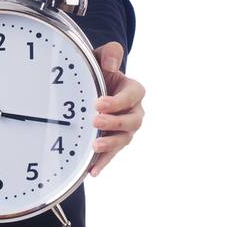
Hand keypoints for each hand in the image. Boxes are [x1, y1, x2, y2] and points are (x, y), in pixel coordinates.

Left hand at [90, 41, 144, 176]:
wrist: (91, 86)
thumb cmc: (98, 70)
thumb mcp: (101, 56)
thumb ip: (109, 54)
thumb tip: (110, 65)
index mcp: (133, 90)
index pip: (133, 95)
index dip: (118, 101)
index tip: (98, 103)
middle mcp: (133, 111)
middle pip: (132, 121)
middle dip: (114, 122)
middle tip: (95, 121)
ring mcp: (125, 129)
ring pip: (124, 139)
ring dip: (110, 144)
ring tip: (95, 147)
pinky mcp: (113, 143)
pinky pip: (111, 155)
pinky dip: (103, 163)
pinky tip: (92, 172)